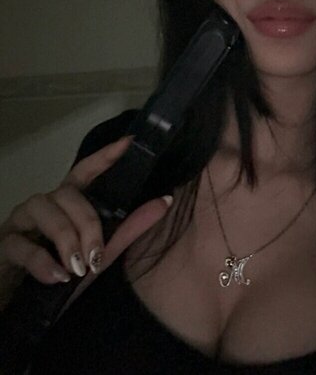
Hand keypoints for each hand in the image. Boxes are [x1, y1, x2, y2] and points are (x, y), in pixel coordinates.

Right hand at [0, 137, 172, 288]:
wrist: (25, 306)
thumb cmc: (65, 273)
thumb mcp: (101, 253)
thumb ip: (130, 228)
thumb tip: (165, 201)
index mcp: (69, 203)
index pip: (86, 171)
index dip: (105, 156)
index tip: (128, 143)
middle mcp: (46, 204)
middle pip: (67, 192)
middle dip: (86, 222)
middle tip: (98, 254)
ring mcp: (21, 221)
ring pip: (43, 209)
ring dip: (65, 238)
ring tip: (79, 267)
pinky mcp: (4, 243)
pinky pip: (20, 244)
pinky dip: (41, 261)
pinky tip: (58, 276)